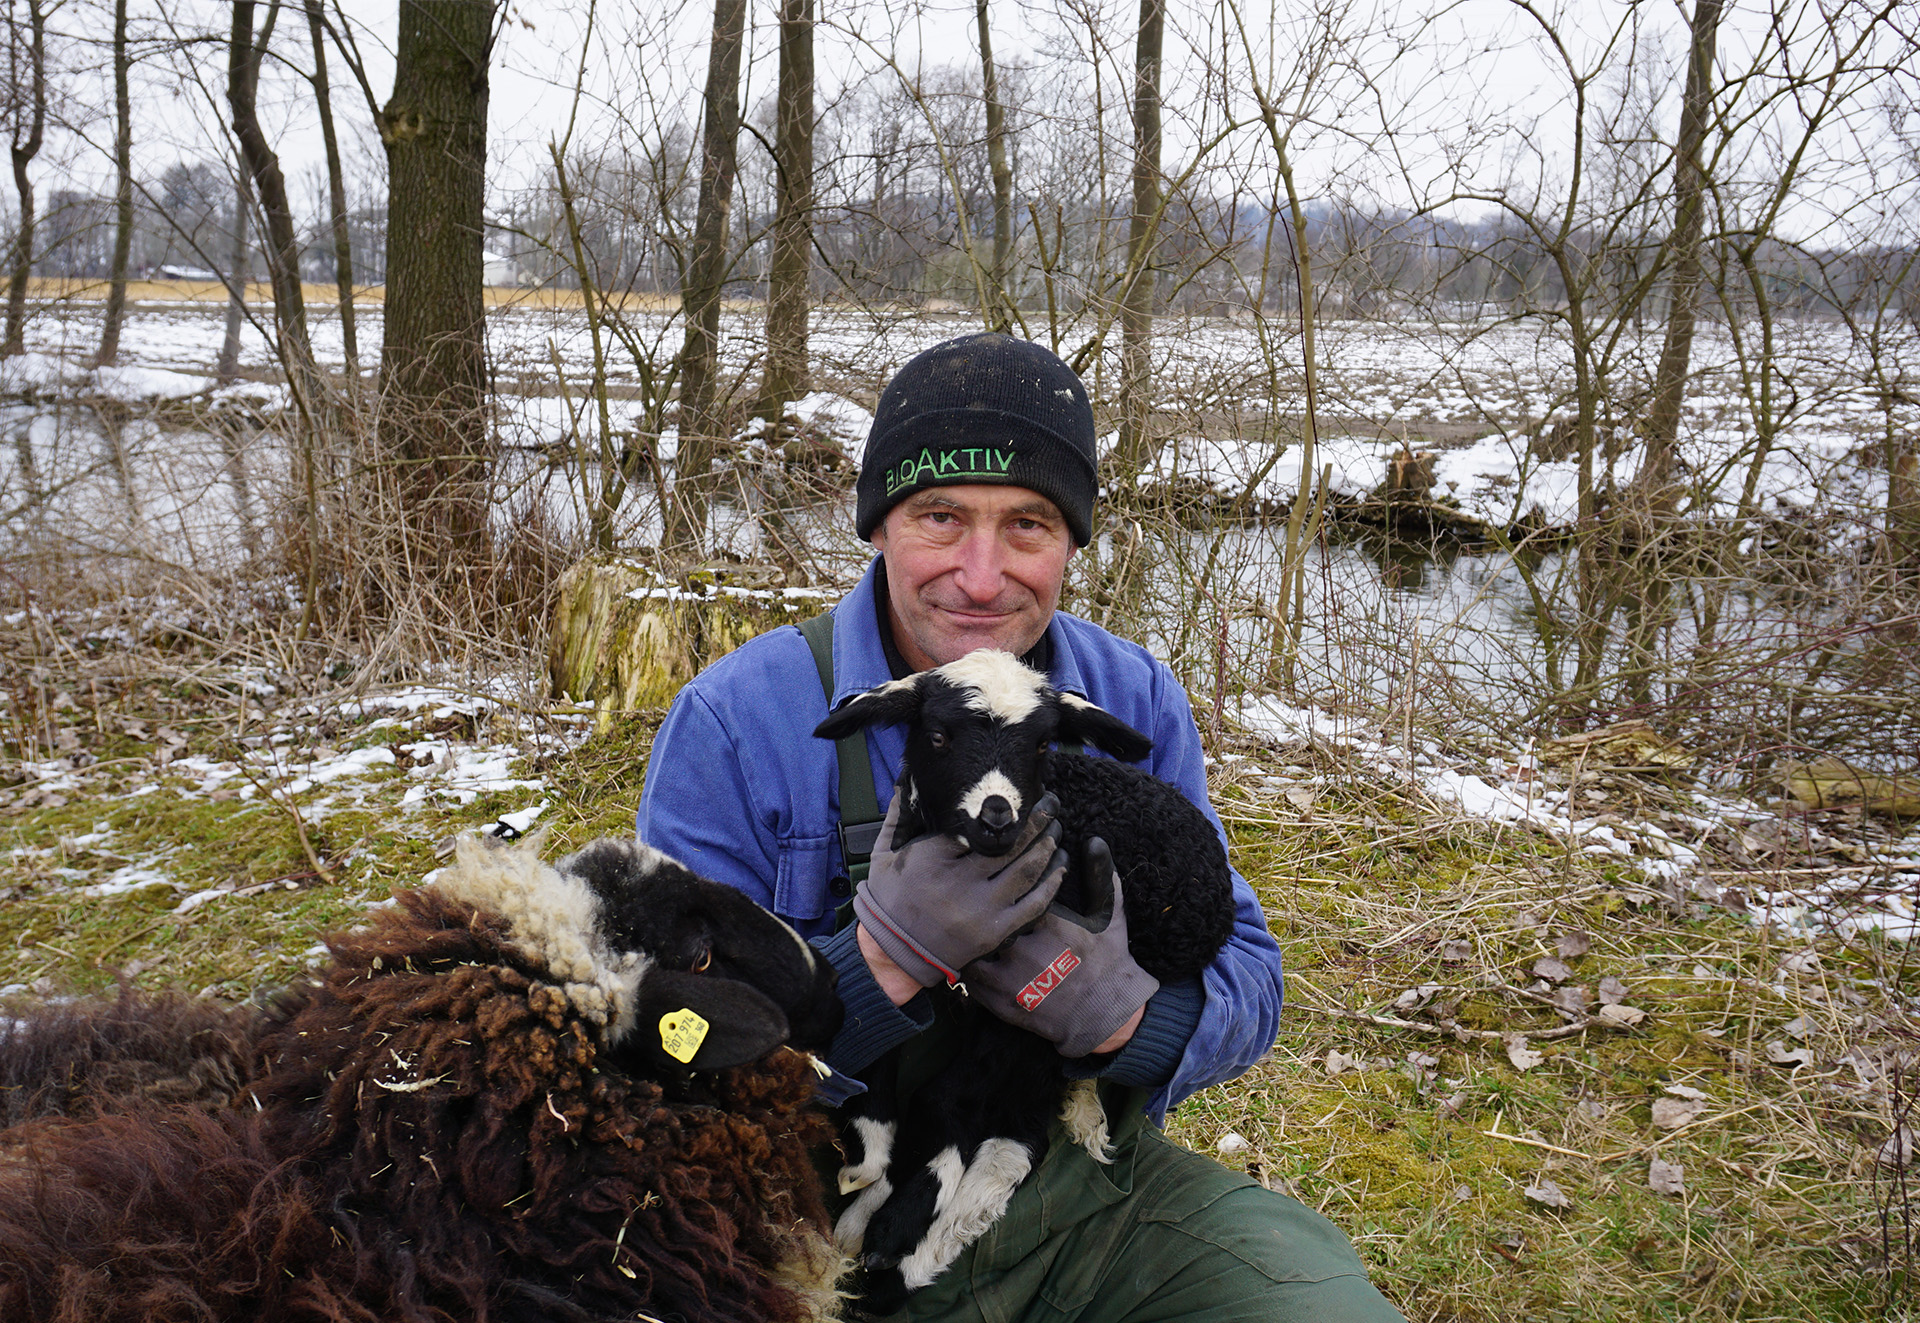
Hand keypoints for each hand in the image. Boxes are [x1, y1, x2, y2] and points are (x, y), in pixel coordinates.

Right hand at [852, 789, 1067, 989]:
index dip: (1002, 807)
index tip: (1019, 794)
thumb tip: (905, 776)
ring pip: (1026, 870)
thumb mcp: (884, 853)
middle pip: (1009, 843)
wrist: (892, 952)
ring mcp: (981, 909)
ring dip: (1047, 846)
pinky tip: (1059, 866)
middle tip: (1051, 803)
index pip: (975, 824)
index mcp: (933, 858)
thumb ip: (898, 815)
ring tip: (1056, 828)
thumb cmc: (887, 900)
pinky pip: (1033, 905)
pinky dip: (1050, 883)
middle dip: (1037, 820)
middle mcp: (960, 882)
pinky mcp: (994, 932)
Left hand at [962, 837, 1158, 1057]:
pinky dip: (967, 968)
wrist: (1106, 1013)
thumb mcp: (1111, 914)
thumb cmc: (1109, 960)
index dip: (1000, 884)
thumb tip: (1094, 841)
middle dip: (977, 911)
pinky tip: (966, 956)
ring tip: (961, 928)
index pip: (1014, 894)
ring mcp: (1014, 982)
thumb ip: (1101, 875)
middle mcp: (1028, 953)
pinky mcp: (1005, 1004)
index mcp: (1051, 926)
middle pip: (988, 922)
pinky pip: (973, 984)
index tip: (993, 877)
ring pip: (974, 952)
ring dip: (967, 941)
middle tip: (967, 901)